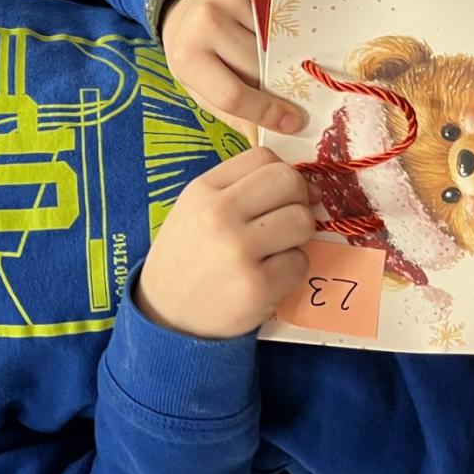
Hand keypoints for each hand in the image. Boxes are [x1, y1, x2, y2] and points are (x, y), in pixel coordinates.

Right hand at [136, 146, 315, 338]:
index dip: (282, 175)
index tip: (280, 197)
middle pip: (289, 181)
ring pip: (302, 221)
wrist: (165, 318)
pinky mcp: (256, 285)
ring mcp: (237, 250)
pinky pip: (300, 263)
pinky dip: (291, 272)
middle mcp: (218, 214)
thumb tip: (307, 186)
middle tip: (285, 225)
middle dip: (298, 201)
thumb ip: (239, 190)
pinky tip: (268, 279)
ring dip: (297, 239)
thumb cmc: (188, 260)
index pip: (264, 156)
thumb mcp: (195, 212)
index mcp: (202, 190)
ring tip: (274, 253)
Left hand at [161, 0, 304, 136]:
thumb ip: (235, 116)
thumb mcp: (203, 89)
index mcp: (188, 57)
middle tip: (308, 97)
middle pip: (260, 64)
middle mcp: (206, 20)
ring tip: (306, 68)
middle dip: (285, 85)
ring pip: (278, 34)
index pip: (233, 93)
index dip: (266, 112)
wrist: (186, 6)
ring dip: (294, 54)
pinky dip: (298, 24)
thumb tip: (270, 144)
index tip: (295, 124)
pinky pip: (285, 5)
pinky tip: (305, 38)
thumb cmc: (199, 56)